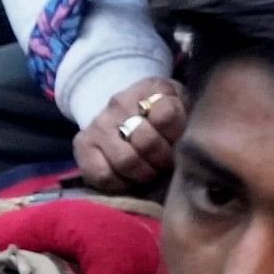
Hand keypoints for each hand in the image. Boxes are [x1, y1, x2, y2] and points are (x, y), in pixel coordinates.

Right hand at [73, 77, 183, 194]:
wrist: (124, 111)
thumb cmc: (163, 114)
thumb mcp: (183, 106)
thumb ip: (189, 117)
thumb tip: (191, 140)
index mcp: (152, 89)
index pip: (167, 115)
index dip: (177, 136)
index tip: (180, 143)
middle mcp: (120, 102)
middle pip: (147, 141)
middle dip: (163, 160)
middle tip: (166, 164)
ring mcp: (98, 122)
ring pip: (126, 161)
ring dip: (144, 174)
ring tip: (151, 172)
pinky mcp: (81, 144)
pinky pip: (103, 175)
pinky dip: (121, 184)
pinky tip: (130, 179)